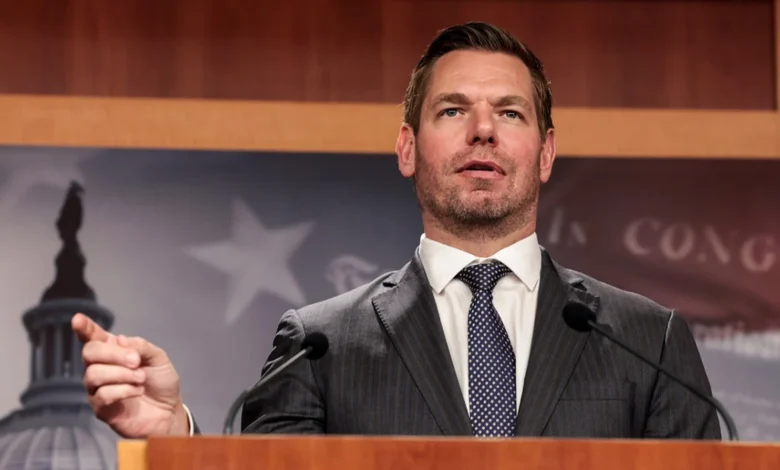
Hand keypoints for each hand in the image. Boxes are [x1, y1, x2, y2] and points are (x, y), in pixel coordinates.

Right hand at [72, 313, 189, 436]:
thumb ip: (140, 346)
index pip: (93, 337)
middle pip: (89, 352)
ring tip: (141, 378)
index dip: (84, 328)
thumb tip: (119, 340)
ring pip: (93, 374)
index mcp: (114, 351)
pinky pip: (102, 395)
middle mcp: (101, 367)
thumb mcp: (158, 358)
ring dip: (122, 374)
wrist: (169, 411)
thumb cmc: (161, 382)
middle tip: (136, 361)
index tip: (77, 319)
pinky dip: (124, 391)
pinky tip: (137, 391)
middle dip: (113, 354)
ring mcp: (98, 388)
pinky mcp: (101, 408)